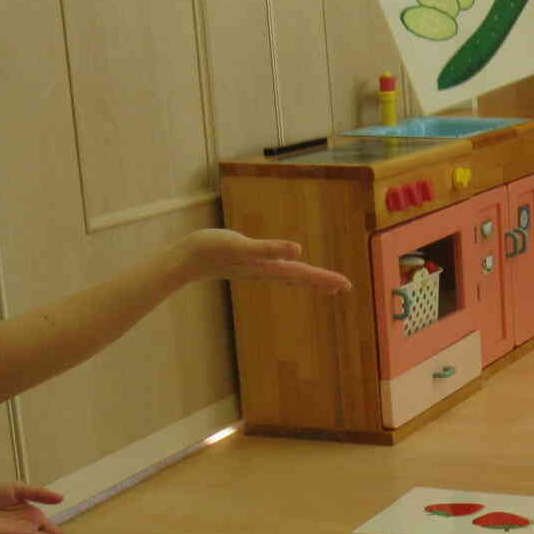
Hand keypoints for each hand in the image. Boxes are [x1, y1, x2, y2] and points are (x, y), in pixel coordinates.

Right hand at [180, 230, 350, 291]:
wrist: (186, 258)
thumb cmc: (211, 249)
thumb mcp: (242, 246)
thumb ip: (270, 249)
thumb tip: (298, 250)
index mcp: (270, 267)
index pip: (304, 274)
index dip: (325, 279)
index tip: (346, 285)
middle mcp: (266, 270)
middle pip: (300, 277)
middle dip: (322, 281)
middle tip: (345, 286)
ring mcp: (256, 268)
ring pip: (289, 275)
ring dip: (308, 278)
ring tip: (325, 284)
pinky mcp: (247, 261)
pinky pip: (274, 267)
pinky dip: (288, 268)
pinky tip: (290, 266)